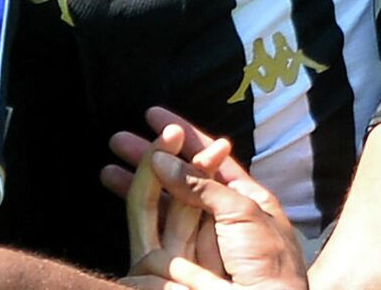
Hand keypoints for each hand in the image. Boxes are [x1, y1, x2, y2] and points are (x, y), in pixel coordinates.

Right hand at [110, 108, 304, 289]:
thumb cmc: (269, 264)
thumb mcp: (243, 213)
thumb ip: (202, 186)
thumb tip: (164, 161)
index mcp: (244, 200)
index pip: (209, 159)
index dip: (184, 135)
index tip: (155, 116)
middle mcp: (216, 216)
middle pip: (178, 178)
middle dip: (148, 156)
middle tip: (120, 140)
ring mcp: (194, 240)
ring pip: (160, 200)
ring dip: (135, 176)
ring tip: (112, 160)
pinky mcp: (174, 262)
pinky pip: (152, 225)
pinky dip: (137, 201)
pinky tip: (119, 184)